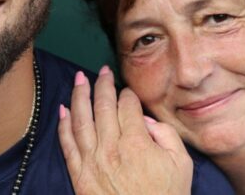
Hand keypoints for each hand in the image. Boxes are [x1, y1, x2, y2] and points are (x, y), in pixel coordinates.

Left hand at [58, 66, 191, 194]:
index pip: (128, 107)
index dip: (128, 94)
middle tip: (102, 71)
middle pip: (103, 106)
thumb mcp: (182, 166)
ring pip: (81, 119)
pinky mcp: (78, 173)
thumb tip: (146, 120)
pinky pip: (67, 143)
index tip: (128, 91)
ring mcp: (92, 160)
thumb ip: (167, 136)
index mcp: (137, 143)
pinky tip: (63, 109)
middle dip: (103, 85)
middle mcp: (111, 147)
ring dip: (79, 95)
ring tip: (79, 78)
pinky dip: (63, 124)